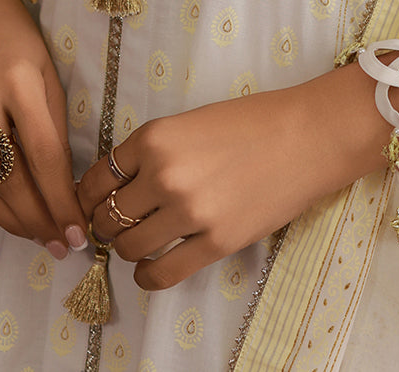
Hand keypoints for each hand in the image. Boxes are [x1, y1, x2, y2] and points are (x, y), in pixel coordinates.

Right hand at [0, 0, 87, 257]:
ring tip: (36, 236)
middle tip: (60, 244)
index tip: (79, 231)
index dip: (61, 201)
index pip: (43, 156)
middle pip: (8, 180)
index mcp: (17, 79)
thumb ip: (53, 122)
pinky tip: (2, 215)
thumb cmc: (15, 34)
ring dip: (8, 221)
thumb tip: (64, 184)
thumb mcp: (46, 68)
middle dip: (37, 221)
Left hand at [78, 62, 388, 290]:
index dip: (89, 196)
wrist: (308, 136)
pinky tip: (149, 270)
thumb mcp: (191, 122)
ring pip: (129, 247)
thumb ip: (154, 151)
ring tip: (139, 243)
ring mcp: (190, 211)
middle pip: (108, 216)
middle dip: (106, 224)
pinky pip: (162, 273)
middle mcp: (164, 175)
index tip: (93, 204)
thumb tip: (120, 185)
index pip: (97, 178)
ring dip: (127, 249)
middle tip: (117, 224)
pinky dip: (147, 277)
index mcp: (155, 137)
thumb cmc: (253, 121)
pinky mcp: (215, 242)